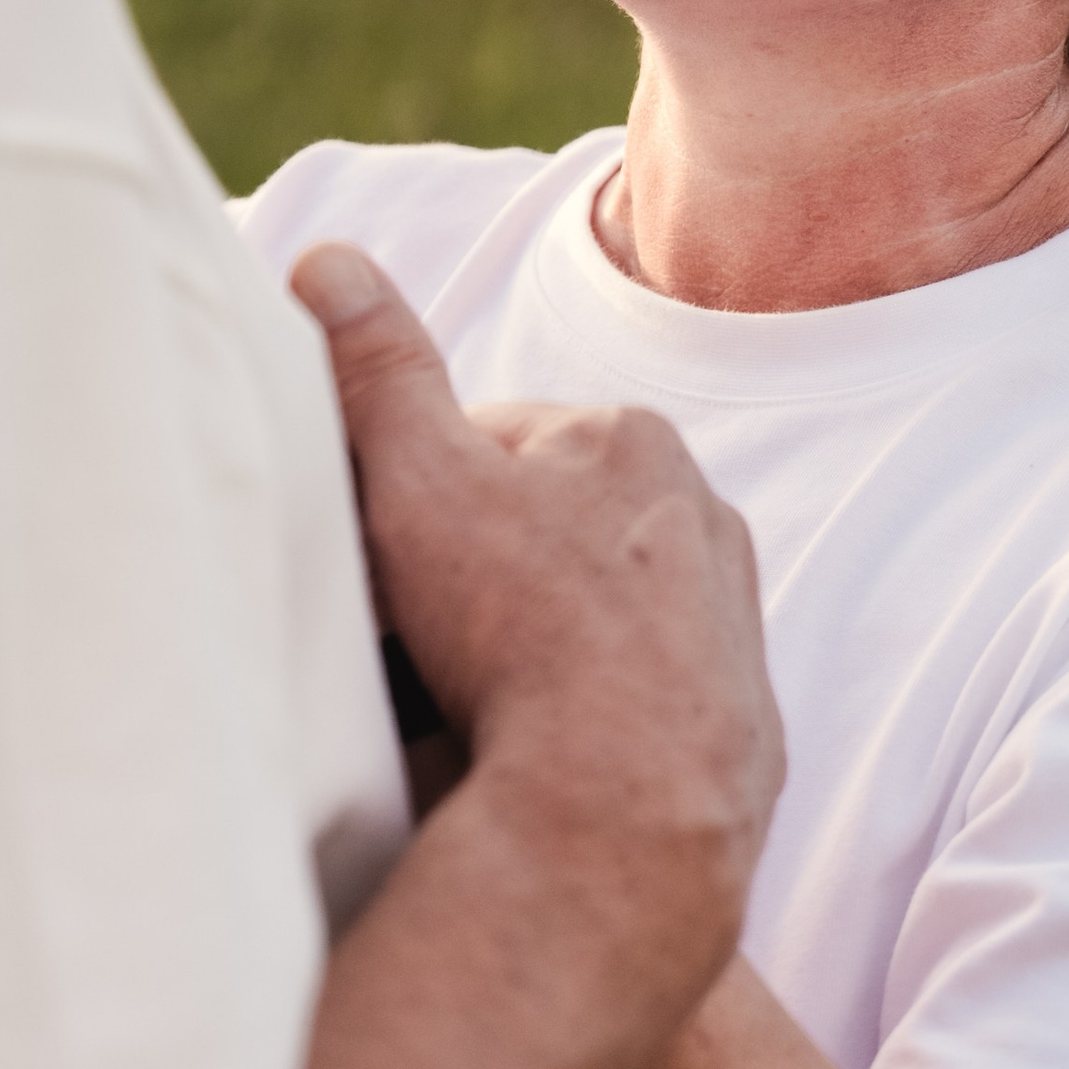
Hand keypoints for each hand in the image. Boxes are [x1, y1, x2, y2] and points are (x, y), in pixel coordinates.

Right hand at [291, 246, 784, 1038]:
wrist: (628, 809)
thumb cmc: (517, 627)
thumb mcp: (417, 477)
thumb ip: (377, 368)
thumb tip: (326, 259)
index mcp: (630, 440)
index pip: (498, 443)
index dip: (420, 494)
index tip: (378, 555)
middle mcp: (703, 517)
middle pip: (554, 526)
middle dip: (486, 566)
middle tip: (413, 634)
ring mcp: (732, 625)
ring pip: (603, 612)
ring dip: (540, 641)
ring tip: (467, 703)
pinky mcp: (742, 726)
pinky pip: (644, 700)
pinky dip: (593, 717)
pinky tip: (538, 754)